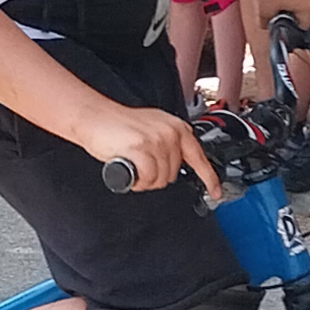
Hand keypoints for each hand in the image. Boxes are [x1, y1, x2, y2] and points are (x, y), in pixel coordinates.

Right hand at [83, 103, 217, 199]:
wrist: (95, 117)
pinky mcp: (142, 148)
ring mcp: (157, 140)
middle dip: (155, 177)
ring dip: (144, 180)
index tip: (215, 192)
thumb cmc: (118, 126)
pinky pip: (147, 178)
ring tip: (132, 165)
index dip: (209, 178)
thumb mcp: (153, 129)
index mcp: (177, 127)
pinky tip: (128, 169)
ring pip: (160, 179)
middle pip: (173, 175)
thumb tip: (177, 164)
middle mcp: (171, 132)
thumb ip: (169, 144)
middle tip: (139, 165)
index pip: (199, 157)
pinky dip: (137, 181)